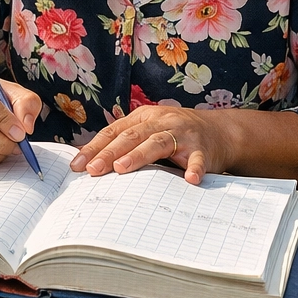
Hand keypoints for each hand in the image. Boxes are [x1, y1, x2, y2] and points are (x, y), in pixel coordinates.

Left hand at [72, 105, 224, 184]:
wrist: (221, 132)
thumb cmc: (176, 135)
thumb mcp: (150, 131)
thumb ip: (125, 143)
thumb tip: (88, 161)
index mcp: (144, 118)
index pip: (114, 131)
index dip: (95, 147)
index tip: (77, 165)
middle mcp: (162, 122)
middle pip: (132, 136)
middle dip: (110, 152)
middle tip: (93, 169)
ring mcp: (183, 134)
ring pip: (158, 142)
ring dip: (139, 155)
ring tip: (122, 168)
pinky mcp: (204, 149)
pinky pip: (197, 159)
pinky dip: (194, 168)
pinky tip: (189, 179)